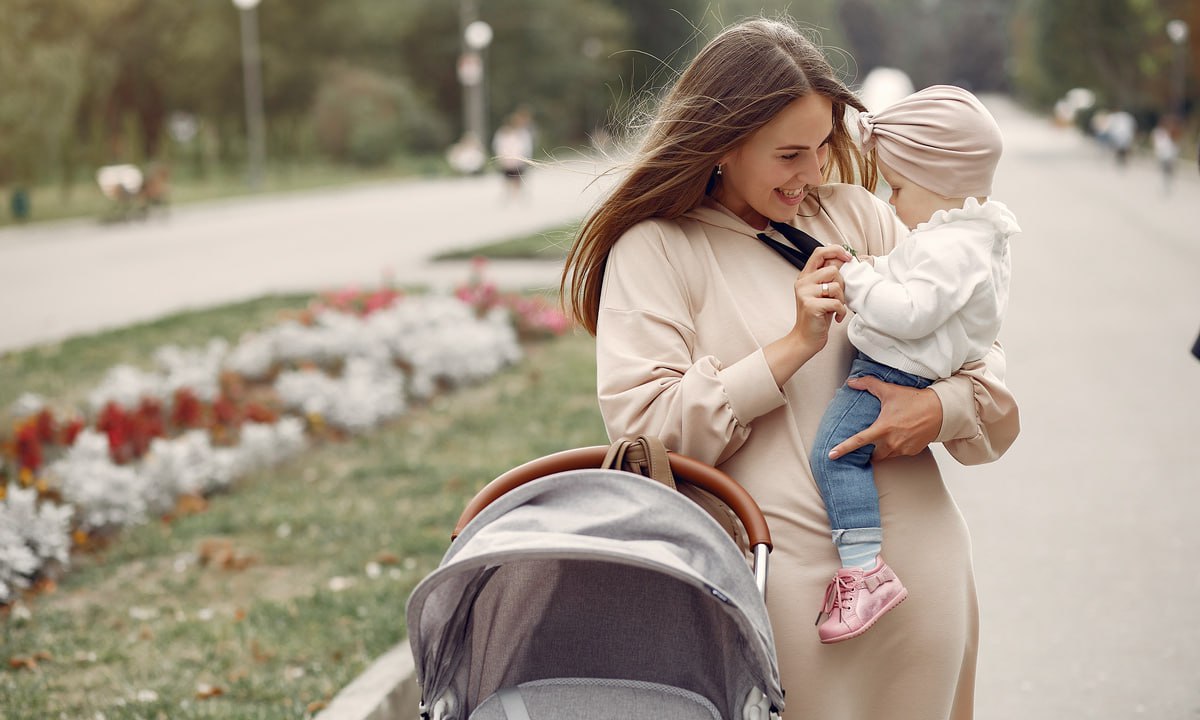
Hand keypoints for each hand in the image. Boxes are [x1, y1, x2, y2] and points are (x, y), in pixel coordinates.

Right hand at [764, 246, 850, 386]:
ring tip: (836, 308)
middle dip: (842, 284)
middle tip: (838, 298)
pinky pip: (837, 303)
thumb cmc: (818, 316)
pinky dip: (841, 312)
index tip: (848, 258)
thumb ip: (828, 277)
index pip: (819, 252)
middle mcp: (802, 282)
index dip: (836, 251)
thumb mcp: (822, 293)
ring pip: (836, 286)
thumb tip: (844, 261)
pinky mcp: (811, 306)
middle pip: (832, 270)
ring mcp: (805, 294)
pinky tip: (836, 318)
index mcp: (805, 276)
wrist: (806, 338)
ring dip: (842, 299)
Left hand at [828, 375, 941, 460]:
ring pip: (886, 456)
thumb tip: (851, 382)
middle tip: (869, 444)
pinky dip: (896, 448)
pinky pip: (898, 454)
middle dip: (868, 452)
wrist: (940, 410)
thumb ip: (868, 384)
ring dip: (882, 450)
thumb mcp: (889, 390)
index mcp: (883, 428)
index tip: (831, 455)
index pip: (858, 441)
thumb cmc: (914, 400)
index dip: (843, 449)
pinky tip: (900, 437)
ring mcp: (902, 449)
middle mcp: (891, 442)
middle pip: (872, 455)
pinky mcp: (912, 452)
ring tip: (885, 439)